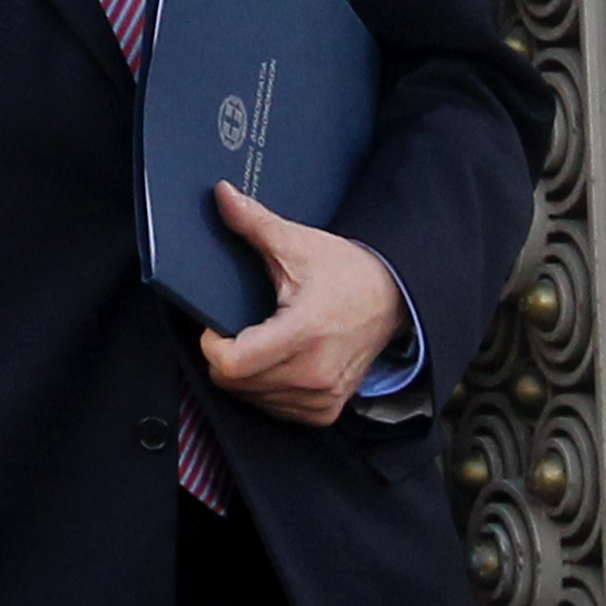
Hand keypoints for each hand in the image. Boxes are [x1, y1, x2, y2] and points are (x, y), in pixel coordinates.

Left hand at [199, 183, 408, 426]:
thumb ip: (255, 223)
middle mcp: (314, 373)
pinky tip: (276, 363)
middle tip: (236, 330)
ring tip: (260, 342)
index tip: (215, 326)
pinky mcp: (325, 409)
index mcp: (304, 333)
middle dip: (224, 357)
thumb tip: (222, 196)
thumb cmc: (348, 273)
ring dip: (245, 375)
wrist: (393, 298)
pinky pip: (274, 409)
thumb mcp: (298, 244)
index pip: (232, 364)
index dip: (211, 344)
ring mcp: (321, 396)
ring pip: (251, 399)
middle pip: (234, 383)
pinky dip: (266, 390)